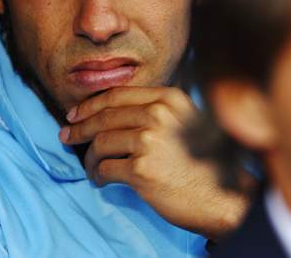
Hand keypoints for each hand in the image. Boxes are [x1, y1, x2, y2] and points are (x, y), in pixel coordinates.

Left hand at [59, 86, 248, 239]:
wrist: (223, 196)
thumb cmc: (204, 162)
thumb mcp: (186, 122)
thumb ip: (157, 111)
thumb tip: (111, 114)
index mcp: (169, 99)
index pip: (118, 95)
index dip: (91, 104)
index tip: (75, 114)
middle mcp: (159, 114)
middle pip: (105, 116)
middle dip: (80, 127)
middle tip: (66, 136)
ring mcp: (150, 141)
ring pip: (101, 143)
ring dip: (90, 157)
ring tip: (91, 167)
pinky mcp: (142, 169)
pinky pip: (105, 168)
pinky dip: (97, 175)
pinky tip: (100, 180)